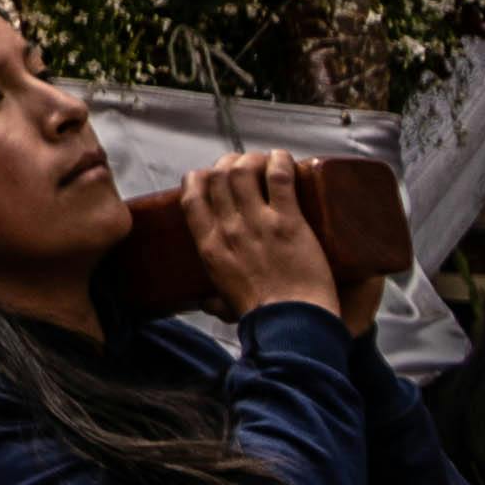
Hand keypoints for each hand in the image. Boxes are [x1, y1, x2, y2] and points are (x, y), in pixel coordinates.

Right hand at [189, 149, 338, 318]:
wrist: (292, 326)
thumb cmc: (262, 319)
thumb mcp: (224, 305)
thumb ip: (213, 300)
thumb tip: (206, 303)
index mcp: (209, 247)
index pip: (192, 196)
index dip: (198, 178)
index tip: (209, 175)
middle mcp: (228, 229)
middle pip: (218, 177)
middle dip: (227, 163)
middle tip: (243, 165)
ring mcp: (258, 224)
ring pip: (244, 171)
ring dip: (253, 159)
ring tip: (265, 161)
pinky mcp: (289, 223)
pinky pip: (279, 179)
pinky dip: (280, 162)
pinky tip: (284, 158)